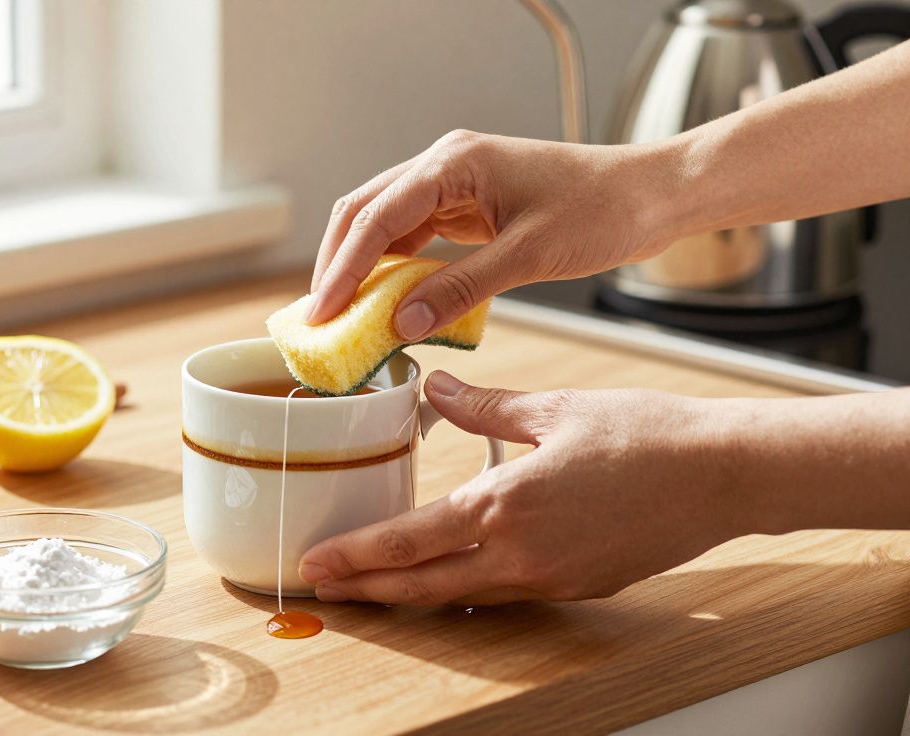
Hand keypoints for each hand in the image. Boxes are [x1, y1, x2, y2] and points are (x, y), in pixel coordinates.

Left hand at [297, 371, 743, 605]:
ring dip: (412, 594)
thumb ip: (484, 407)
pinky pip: (505, 594)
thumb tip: (435, 389)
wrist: (723, 475)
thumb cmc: (645, 434)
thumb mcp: (554, 409)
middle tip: (322, 587)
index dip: (356, 557)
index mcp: (504, 506)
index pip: (407, 543)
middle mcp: (519, 555)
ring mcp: (550, 580)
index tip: (316, 561)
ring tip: (373, 586)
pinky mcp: (576, 587)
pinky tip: (450, 577)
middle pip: (422, 587)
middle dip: (367, 590)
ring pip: (461, 597)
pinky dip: (466, 589)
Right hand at [306, 131, 675, 338]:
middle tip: (320, 318)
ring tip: (343, 315)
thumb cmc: (602, 211)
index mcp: (453, 163)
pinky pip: (414, 236)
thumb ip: (460, 288)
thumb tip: (403, 324)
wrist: (650, 196)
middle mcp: (445, 165)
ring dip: (361, 267)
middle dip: (337, 264)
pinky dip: (394, 268)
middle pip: (365, 212)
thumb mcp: (528, 256)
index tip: (322, 312)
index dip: (342, 268)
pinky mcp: (468, 205)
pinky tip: (386, 300)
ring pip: (384, 224)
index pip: (376, 217)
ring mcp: (454, 184)